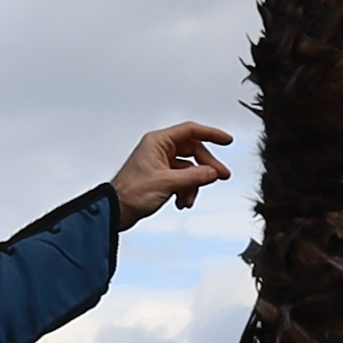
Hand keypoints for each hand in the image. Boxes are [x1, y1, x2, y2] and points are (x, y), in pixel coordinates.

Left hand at [112, 121, 236, 221]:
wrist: (115, 211)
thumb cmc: (131, 193)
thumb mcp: (167, 183)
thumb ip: (193, 176)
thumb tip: (213, 172)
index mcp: (158, 142)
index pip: (191, 131)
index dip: (211, 134)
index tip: (227, 141)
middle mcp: (159, 149)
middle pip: (193, 151)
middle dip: (206, 167)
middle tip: (221, 177)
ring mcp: (160, 163)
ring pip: (189, 168)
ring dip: (193, 185)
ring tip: (189, 200)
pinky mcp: (160, 177)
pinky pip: (181, 179)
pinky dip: (185, 191)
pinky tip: (181, 203)